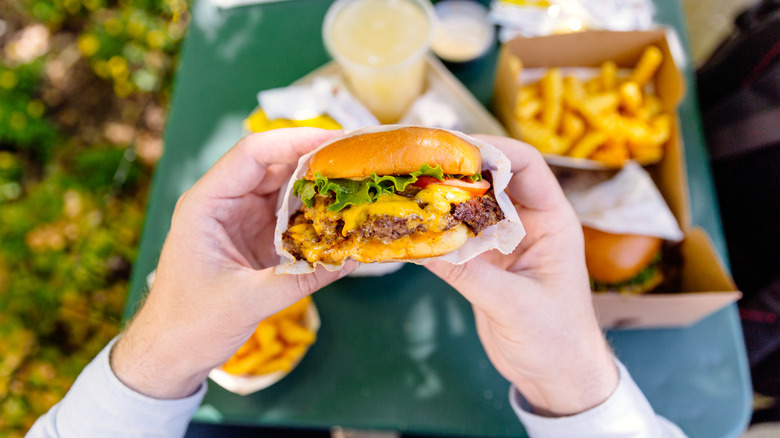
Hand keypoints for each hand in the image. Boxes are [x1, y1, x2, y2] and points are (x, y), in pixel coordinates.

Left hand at [111, 128, 355, 398]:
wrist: (170, 353)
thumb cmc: (190, 324)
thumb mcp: (246, 301)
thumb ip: (299, 279)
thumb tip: (351, 259)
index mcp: (207, 204)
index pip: (253, 154)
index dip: (295, 140)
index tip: (337, 140)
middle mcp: (224, 202)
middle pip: (275, 164)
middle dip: (317, 158)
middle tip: (361, 159)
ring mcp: (241, 218)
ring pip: (286, 187)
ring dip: (320, 186)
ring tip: (360, 183)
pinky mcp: (255, 237)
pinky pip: (290, 215)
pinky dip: (316, 214)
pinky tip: (343, 216)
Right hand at [425, 135, 617, 416]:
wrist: (558, 379)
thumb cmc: (557, 341)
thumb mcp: (515, 306)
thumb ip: (470, 275)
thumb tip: (421, 247)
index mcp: (553, 222)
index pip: (527, 166)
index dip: (493, 149)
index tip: (453, 147)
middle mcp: (529, 225)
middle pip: (493, 179)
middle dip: (458, 167)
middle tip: (417, 162)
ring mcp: (505, 243)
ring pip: (472, 206)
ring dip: (443, 197)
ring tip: (406, 186)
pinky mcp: (486, 264)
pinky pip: (458, 237)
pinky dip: (436, 230)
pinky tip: (410, 226)